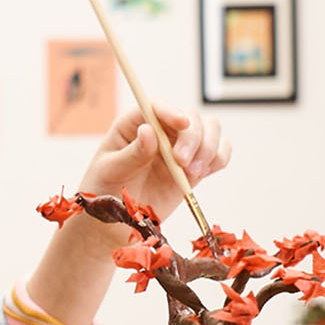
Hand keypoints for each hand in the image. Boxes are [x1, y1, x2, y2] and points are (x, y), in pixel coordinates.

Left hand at [75, 101, 229, 221]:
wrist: (116, 218)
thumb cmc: (104, 189)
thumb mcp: (109, 171)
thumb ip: (130, 154)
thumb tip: (148, 131)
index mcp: (134, 124)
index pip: (157, 107)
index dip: (172, 111)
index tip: (181, 123)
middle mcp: (161, 130)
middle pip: (191, 117)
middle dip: (193, 137)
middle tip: (182, 162)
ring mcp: (180, 147)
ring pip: (210, 130)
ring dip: (209, 147)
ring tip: (193, 172)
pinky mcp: (194, 166)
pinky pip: (219, 153)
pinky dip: (219, 159)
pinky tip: (204, 172)